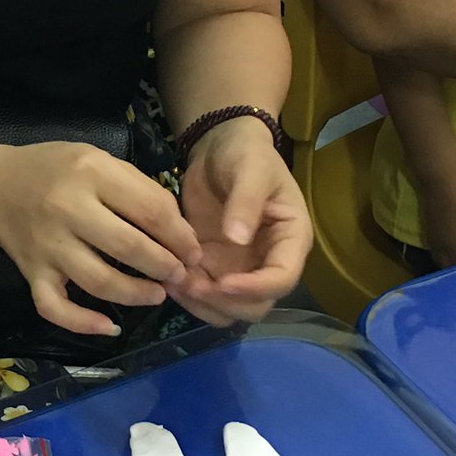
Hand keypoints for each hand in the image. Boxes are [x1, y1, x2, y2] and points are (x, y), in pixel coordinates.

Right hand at [0, 142, 208, 338]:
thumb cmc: (55, 169)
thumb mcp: (97, 158)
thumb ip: (138, 188)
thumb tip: (180, 231)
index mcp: (90, 173)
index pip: (149, 210)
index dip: (180, 236)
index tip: (194, 251)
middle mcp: (67, 209)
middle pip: (128, 246)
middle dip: (165, 266)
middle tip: (180, 275)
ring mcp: (47, 245)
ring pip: (99, 281)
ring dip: (136, 294)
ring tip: (157, 294)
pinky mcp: (31, 272)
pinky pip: (55, 307)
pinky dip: (83, 323)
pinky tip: (110, 327)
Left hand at [176, 117, 310, 324]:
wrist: (219, 147)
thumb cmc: (246, 154)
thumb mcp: (251, 170)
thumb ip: (246, 202)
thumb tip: (239, 238)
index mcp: (290, 240)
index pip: (282, 278)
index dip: (255, 288)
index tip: (223, 283)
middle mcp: (267, 262)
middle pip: (256, 304)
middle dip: (224, 302)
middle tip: (191, 285)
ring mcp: (239, 268)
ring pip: (227, 308)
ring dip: (202, 304)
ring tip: (174, 281)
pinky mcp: (212, 266)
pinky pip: (203, 295)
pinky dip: (186, 295)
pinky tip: (165, 277)